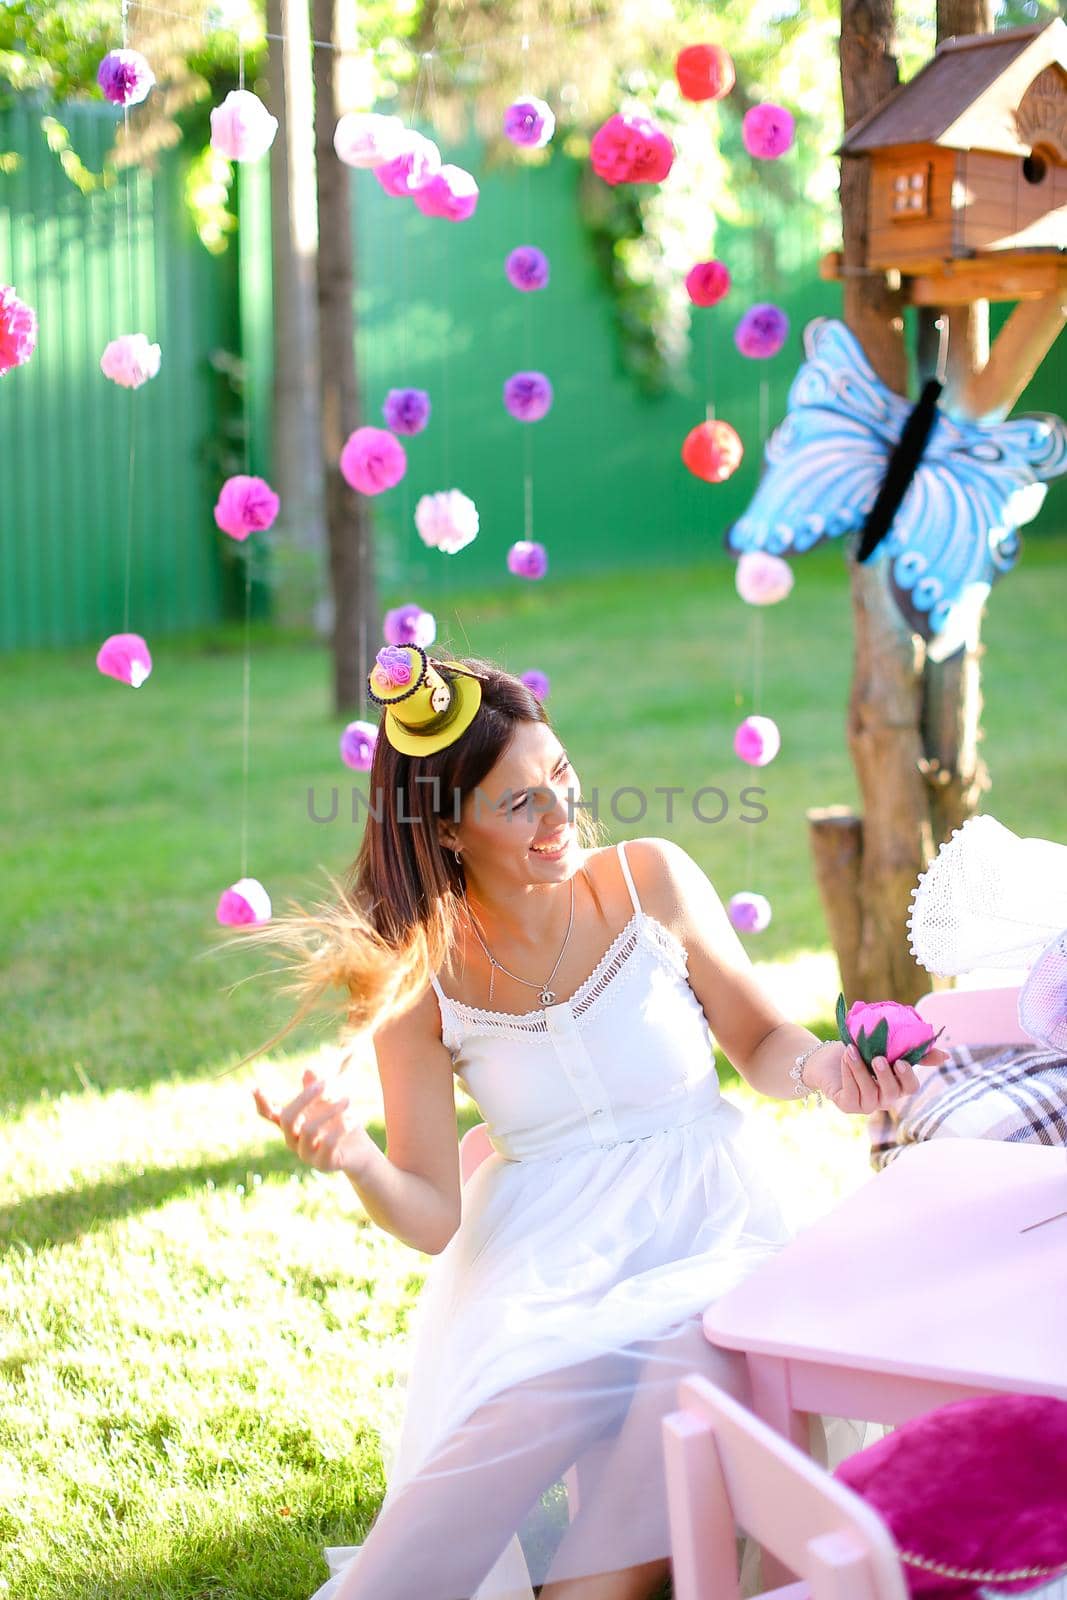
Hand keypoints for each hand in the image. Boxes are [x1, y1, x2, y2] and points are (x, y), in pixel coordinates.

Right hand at [252, 1068, 377, 1176]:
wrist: (360, 1151)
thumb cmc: (340, 1123)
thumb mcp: (330, 1103)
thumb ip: (317, 1089)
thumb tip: (308, 1069)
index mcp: (292, 1125)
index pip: (270, 1115)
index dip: (262, 1103)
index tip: (254, 1088)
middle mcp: (294, 1140)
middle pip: (287, 1119)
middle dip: (305, 1097)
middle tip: (325, 1082)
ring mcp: (307, 1154)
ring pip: (309, 1129)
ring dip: (330, 1110)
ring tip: (348, 1099)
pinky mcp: (323, 1164)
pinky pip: (327, 1144)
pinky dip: (341, 1128)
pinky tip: (353, 1119)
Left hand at [805, 1040, 948, 1116]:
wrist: (828, 1058)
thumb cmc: (860, 1050)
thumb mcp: (885, 1047)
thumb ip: (914, 1052)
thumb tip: (946, 1056)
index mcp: (897, 1085)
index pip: (910, 1087)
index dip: (907, 1077)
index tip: (901, 1061)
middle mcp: (884, 1098)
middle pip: (892, 1093)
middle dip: (885, 1076)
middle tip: (878, 1058)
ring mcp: (866, 1104)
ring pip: (869, 1092)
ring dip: (860, 1069)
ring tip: (852, 1050)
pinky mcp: (848, 1105)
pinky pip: (851, 1093)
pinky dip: (848, 1073)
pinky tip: (845, 1057)